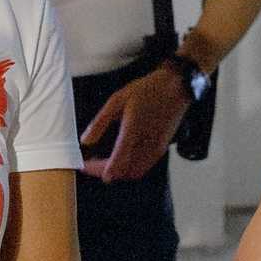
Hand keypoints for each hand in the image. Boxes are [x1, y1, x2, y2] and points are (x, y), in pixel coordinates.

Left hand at [81, 63, 189, 181]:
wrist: (177, 87)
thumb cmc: (148, 89)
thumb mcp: (117, 99)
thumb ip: (100, 122)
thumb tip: (85, 140)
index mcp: (133, 131)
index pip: (115, 163)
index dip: (96, 169)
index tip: (84, 166)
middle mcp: (146, 145)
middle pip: (122, 173)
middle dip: (103, 172)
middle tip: (90, 163)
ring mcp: (156, 149)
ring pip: (133, 173)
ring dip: (117, 172)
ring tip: (103, 162)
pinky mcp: (162, 149)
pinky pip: (144, 167)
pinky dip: (129, 169)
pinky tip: (121, 158)